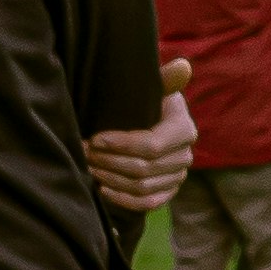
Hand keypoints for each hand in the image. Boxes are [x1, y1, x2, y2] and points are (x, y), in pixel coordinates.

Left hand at [86, 56, 196, 214]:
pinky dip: (123, 199)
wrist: (149, 125)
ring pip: (141, 186)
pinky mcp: (167, 192)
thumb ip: (165, 79)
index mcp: (184, 130)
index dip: (120, 145)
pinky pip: (147, 203)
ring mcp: (178, 177)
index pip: (151, 145)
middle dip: (108, 161)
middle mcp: (185, 156)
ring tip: (88, 167)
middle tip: (85, 153)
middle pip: (143, 168)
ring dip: (110, 178)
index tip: (95, 139)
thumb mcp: (154, 89)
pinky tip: (102, 189)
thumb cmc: (146, 104)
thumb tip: (182, 66)